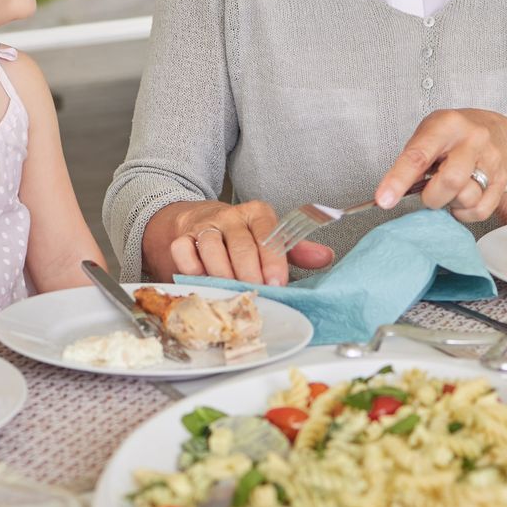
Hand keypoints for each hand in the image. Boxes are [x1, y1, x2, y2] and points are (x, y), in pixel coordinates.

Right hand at [148, 200, 333, 286]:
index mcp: (258, 214)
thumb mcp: (271, 238)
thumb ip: (296, 250)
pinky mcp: (181, 237)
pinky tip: (201, 280)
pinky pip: (183, 251)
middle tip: (255, 292)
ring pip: (211, 248)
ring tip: (230, 291)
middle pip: (240, 245)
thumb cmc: (242, 236)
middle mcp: (230, 217)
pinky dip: (190, 267)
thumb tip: (325, 257)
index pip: (268, 235)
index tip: (277, 283)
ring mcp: (204, 226)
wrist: (199, 220)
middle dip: (248, 273)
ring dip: (221, 273)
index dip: (273, 261)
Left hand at [374, 109, 506, 222]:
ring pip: (467, 199)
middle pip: (450, 182)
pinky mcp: (502, 180)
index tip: (384, 199)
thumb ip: (413, 160)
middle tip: (429, 190)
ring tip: (451, 189)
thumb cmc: (454, 135)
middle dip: (432, 196)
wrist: (498, 133)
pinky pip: (479, 211)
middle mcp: (473, 140)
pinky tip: (462, 198)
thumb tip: (393, 193)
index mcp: (447, 125)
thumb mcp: (429, 134)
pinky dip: (464, 212)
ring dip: (451, 203)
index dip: (399, 180)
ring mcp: (492, 160)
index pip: (418, 156)